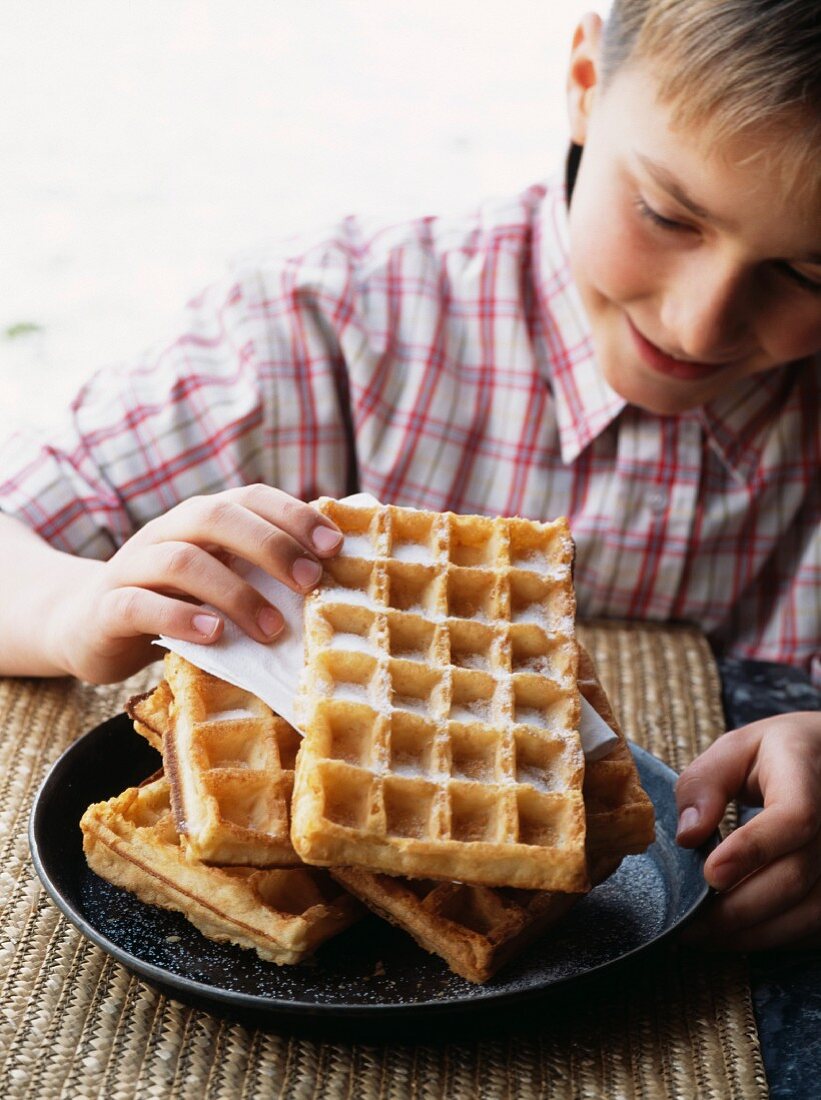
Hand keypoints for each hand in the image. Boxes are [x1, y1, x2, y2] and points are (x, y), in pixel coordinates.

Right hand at [51, 485, 342, 683]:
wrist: (88, 625)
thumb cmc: (174, 604)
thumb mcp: (220, 581)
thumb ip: (262, 574)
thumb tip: (337, 578)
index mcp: (201, 521)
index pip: (250, 498)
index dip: (293, 515)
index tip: (334, 545)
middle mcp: (167, 532)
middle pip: (217, 517)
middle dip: (271, 547)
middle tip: (311, 584)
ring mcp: (134, 567)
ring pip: (182, 560)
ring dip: (235, 593)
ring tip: (272, 630)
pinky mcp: (108, 608)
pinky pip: (140, 603)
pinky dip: (179, 616)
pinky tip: (212, 635)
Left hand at [675, 711, 820, 949]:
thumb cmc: (776, 755)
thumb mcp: (735, 749)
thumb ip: (705, 784)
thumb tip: (688, 836)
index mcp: (807, 773)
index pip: (794, 816)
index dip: (754, 849)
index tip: (710, 873)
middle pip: (796, 876)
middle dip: (738, 907)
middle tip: (689, 921)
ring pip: (810, 912)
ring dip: (754, 933)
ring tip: (704, 934)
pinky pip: (816, 925)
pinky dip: (775, 937)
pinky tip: (737, 934)